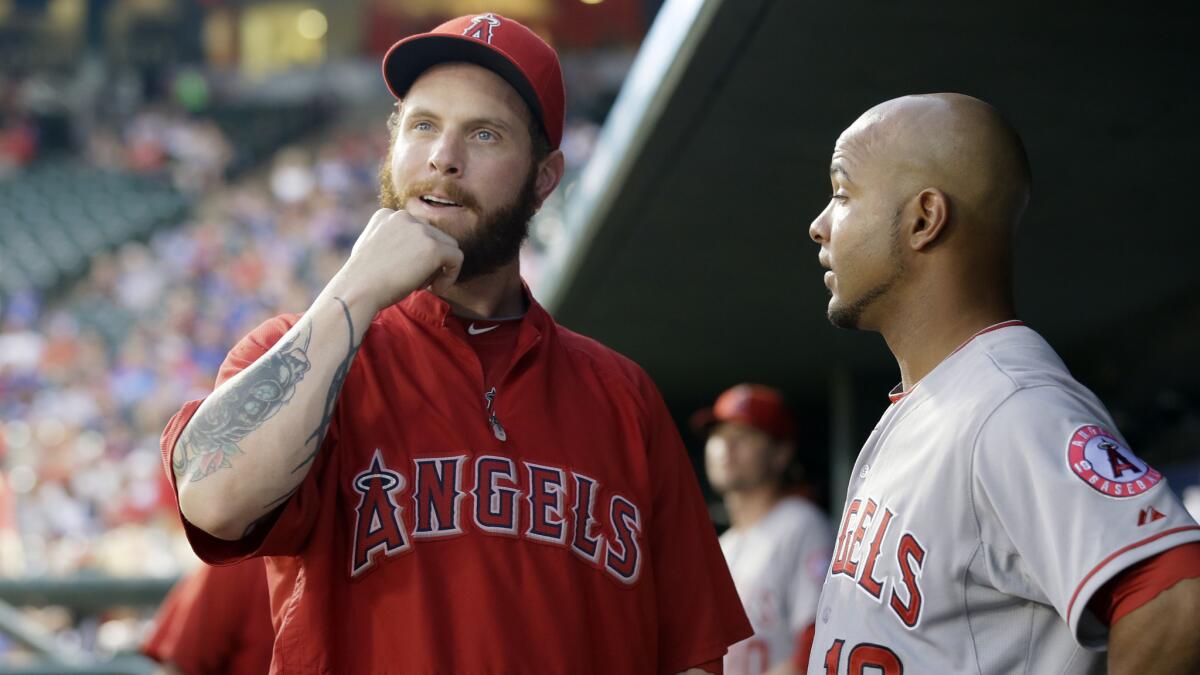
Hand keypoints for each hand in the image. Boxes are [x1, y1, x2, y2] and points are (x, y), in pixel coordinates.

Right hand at [337, 208, 463, 310]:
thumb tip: (411, 250)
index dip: (416, 254)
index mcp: (386, 215)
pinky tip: (436, 289)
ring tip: (420, 284)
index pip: (417, 231)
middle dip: (429, 260)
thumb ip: (391, 242)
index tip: (405, 272)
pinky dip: (451, 275)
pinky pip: (457, 258)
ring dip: (438, 267)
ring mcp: (420, 230)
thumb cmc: (362, 280)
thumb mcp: (372, 249)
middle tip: (415, 281)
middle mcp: (404, 216)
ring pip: (448, 247)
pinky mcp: (433, 247)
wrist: (357, 290)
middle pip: (434, 236)